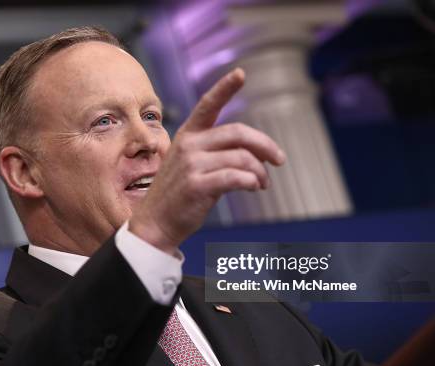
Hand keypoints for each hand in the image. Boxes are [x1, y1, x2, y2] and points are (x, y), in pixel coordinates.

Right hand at [129, 68, 285, 254]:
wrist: (155, 223)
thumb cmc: (178, 194)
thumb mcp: (191, 164)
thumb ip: (217, 153)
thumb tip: (255, 154)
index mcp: (187, 135)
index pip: (208, 105)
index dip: (225, 88)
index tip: (240, 73)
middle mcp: (188, 145)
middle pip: (238, 133)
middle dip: (265, 145)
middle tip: (279, 160)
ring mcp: (191, 165)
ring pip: (242, 158)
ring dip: (260, 172)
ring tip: (262, 183)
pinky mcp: (197, 185)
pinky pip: (236, 177)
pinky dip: (251, 181)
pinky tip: (253, 187)